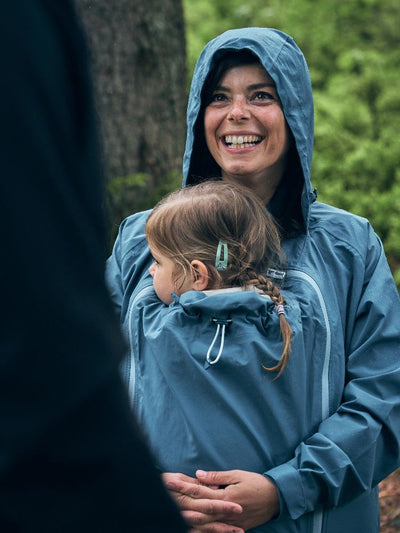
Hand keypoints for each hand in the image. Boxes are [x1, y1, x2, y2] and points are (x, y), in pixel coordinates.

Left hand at [163, 470, 279, 531]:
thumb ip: (217, 477)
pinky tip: (190, 526)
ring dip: (187, 518)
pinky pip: (214, 530)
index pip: (199, 492)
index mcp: (225, 497)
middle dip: (180, 503)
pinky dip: (201, 529)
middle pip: (198, 510)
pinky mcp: (233, 528)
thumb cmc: (256, 483)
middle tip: (165, 495)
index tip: (169, 482)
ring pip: (204, 523)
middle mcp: (225, 513)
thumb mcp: (237, 475)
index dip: (183, 487)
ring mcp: (229, 523)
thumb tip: (198, 475)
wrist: (275, 499)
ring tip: (171, 513)